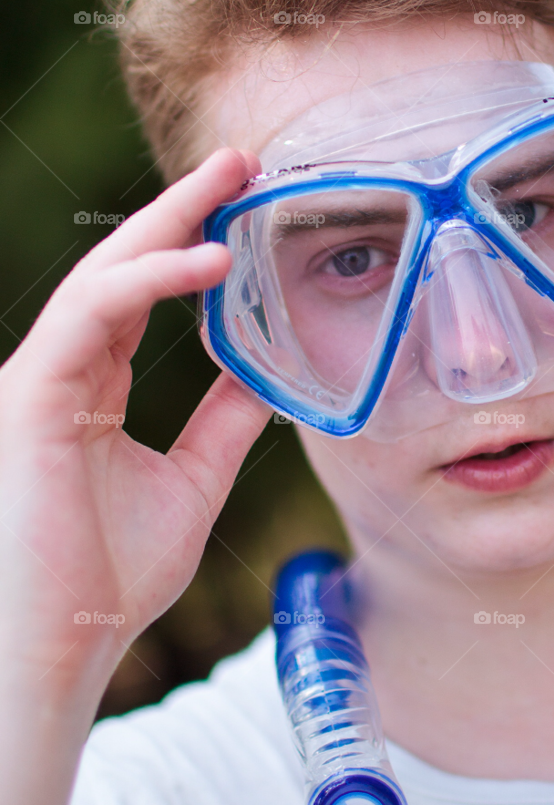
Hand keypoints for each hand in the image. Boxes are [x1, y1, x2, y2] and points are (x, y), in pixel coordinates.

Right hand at [0, 148, 269, 692]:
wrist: (64, 644)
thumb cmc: (111, 576)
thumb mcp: (194, 480)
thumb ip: (225, 422)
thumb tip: (269, 376)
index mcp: (90, 386)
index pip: (139, 293)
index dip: (189, 244)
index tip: (244, 206)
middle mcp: (61, 370)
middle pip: (122, 266)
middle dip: (181, 208)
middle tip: (239, 160)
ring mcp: (41, 378)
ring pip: (102, 275)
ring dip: (168, 222)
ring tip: (232, 182)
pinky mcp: (32, 394)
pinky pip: (90, 314)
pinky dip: (149, 280)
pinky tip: (211, 261)